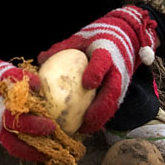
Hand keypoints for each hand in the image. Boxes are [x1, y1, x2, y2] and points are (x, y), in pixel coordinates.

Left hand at [37, 6, 157, 133]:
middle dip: (101, 108)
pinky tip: (85, 126)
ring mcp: (122, 79)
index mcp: (106, 51)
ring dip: (101, 118)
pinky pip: (112, 105)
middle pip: (113, 90)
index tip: (88, 84)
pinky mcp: (122, 89)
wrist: (124, 35)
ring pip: (114, 102)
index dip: (96, 72)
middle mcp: (117, 67)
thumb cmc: (96, 37)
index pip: (103, 61)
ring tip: (83, 129)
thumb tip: (41, 59)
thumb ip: (62, 47)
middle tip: (84, 121)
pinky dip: (100, 117)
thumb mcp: (80, 37)